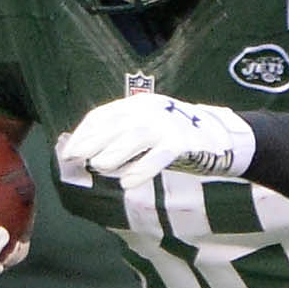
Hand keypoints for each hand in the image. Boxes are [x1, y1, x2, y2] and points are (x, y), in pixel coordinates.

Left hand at [59, 92, 253, 187]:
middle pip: (117, 124)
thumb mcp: (143, 132)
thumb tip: (81, 151)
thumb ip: (118, 137)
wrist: (218, 138)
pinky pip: (161, 155)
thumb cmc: (172, 138)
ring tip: (99, 167)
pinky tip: (128, 183)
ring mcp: (169, 124)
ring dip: (115, 152)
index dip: (84, 133)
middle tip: (77, 159)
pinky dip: (143, 168)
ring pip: (137, 135)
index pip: (103, 115)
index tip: (70, 152)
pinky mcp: (184, 142)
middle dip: (94, 141)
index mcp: (137, 104)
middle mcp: (151, 109)